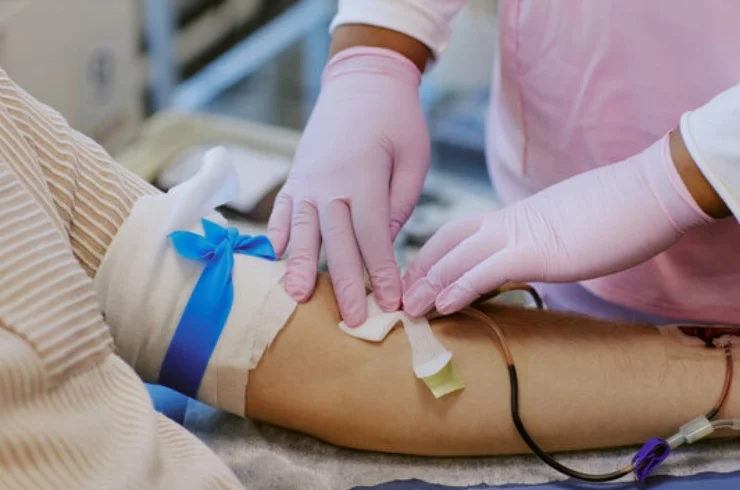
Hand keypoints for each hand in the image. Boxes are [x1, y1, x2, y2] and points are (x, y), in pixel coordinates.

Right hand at [268, 47, 429, 325]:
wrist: (361, 80)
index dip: (382, 272)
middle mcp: (330, 181)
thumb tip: (382, 244)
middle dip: (346, 284)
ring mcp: (307, 179)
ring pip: (303, 231)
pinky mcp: (295, 176)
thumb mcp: (414, 158)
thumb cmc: (397, 120)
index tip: (391, 303)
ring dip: (301, 266)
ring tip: (297, 298)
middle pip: (337, 242)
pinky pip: (282, 210)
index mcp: (365, 176)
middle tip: (351, 320)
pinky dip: (277, 235)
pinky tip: (273, 259)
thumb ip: (399, 203)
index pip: (373, 235)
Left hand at [402, 134, 712, 316]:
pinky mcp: (539, 251)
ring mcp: (522, 234)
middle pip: (448, 241)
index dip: (433, 254)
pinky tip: (442, 306)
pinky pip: (488, 269)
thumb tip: (536, 255)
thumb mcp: (568, 227)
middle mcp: (510, 222)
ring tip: (408, 309)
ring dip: (429, 284)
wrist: (651, 192)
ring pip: (459, 256)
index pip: (460, 231)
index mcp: (516, 216)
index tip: (416, 277)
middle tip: (399, 296)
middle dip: (420, 270)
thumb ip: (543, 239)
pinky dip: (460, 287)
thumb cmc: (618, 211)